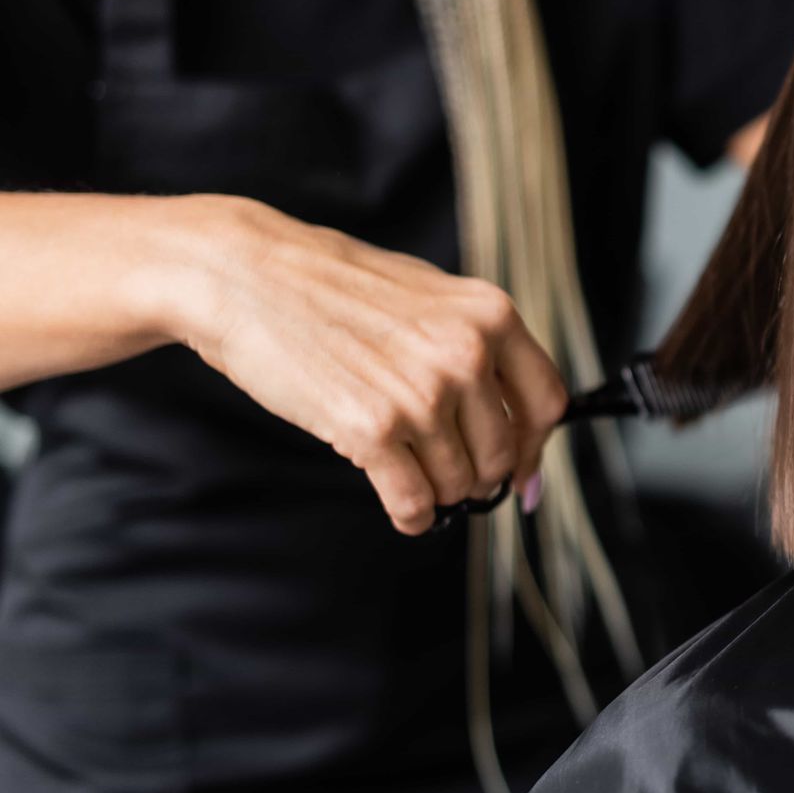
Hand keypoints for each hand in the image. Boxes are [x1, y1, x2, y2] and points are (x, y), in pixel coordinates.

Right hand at [173, 197, 568, 533]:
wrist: (246, 276)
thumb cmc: (332, 287)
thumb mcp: (429, 297)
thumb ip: (478, 347)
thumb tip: (518, 418)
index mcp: (491, 316)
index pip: (547, 404)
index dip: (534, 448)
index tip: (520, 470)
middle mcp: (466, 354)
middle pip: (500, 454)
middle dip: (475, 475)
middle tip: (445, 472)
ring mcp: (422, 394)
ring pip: (457, 483)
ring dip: (437, 492)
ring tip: (407, 470)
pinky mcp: (372, 429)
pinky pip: (414, 502)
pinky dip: (411, 516)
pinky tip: (402, 510)